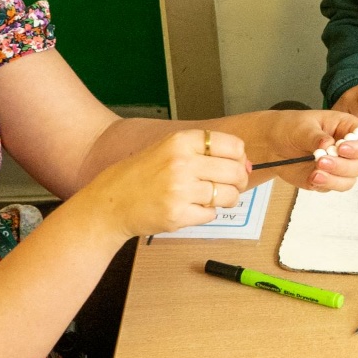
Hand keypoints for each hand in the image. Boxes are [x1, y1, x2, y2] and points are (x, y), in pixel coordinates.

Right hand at [81, 129, 250, 238]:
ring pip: (228, 195)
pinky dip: (206, 213)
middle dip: (239, 181)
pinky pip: (211, 215)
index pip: (233, 145)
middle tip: (229, 185)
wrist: (111, 203)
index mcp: (180, 141)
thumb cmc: (140, 175)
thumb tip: (246, 163)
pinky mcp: (178, 215)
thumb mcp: (168, 149)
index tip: (234, 164)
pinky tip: (190, 208)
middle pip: (235, 172)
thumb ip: (204, 152)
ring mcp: (180, 190)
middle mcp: (181, 163)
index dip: (239, 157)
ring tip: (209, 198)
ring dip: (226, 199)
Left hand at [255, 110, 357, 192]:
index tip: (341, 148)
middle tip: (322, 161)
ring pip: (352, 178)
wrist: (274, 145)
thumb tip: (328, 144)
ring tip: (315, 171)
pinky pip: (337, 186)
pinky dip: (327, 184)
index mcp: (347, 128)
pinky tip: (313, 177)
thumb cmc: (291, 128)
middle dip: (345, 165)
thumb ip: (316, 136)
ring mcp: (341, 165)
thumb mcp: (302, 127)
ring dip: (335, 177)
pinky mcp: (330, 179)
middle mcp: (349, 148)